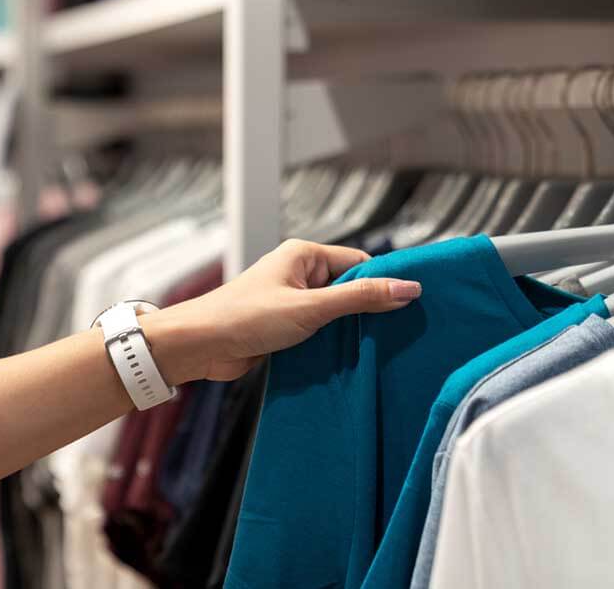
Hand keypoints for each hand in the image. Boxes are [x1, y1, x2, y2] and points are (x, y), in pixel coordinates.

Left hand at [143, 239, 421, 383]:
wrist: (200, 345)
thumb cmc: (246, 317)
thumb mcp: (311, 308)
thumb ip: (360, 299)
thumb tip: (408, 288)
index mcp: (304, 255)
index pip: (358, 263)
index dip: (383, 283)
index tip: (413, 304)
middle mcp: (298, 273)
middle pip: (349, 288)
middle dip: (368, 309)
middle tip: (400, 331)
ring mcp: (291, 300)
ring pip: (334, 313)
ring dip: (349, 330)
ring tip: (378, 348)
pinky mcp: (284, 325)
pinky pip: (318, 330)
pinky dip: (332, 342)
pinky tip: (350, 358)